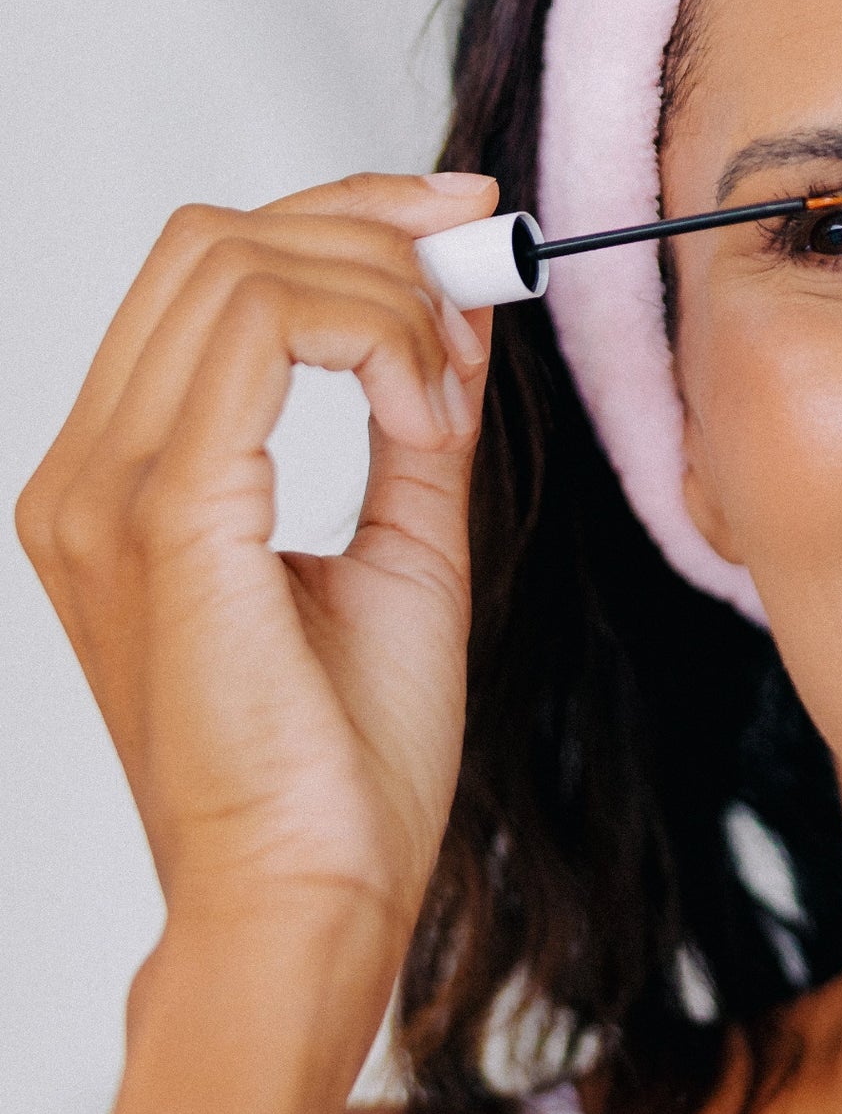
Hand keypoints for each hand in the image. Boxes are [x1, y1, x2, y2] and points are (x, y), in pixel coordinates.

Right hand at [16, 171, 498, 951]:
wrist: (314, 895)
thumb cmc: (347, 759)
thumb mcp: (404, 549)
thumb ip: (414, 425)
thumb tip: (456, 314)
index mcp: (128, 480)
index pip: (209, 275)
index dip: (342, 218)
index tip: (459, 222)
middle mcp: (89, 472)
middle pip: (214, 243)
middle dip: (368, 222)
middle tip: (480, 259)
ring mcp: (108, 491)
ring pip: (238, 266)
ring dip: (382, 288)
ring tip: (449, 386)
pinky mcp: (168, 518)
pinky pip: (264, 335)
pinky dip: (372, 340)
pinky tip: (427, 413)